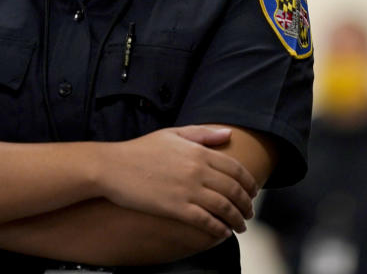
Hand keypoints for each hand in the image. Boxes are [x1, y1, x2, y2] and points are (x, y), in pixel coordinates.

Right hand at [96, 126, 257, 238]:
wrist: (112, 167)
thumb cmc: (140, 150)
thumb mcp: (172, 134)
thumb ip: (202, 134)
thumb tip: (228, 134)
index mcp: (198, 151)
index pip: (235, 168)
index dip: (249, 183)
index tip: (253, 192)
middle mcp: (197, 170)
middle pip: (234, 190)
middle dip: (247, 204)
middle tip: (250, 213)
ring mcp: (187, 190)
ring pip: (224, 207)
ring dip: (237, 219)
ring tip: (240, 226)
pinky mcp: (175, 208)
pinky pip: (205, 221)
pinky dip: (219, 229)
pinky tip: (223, 233)